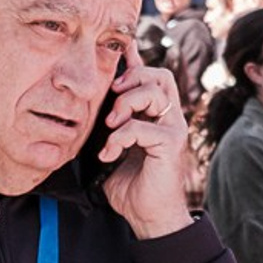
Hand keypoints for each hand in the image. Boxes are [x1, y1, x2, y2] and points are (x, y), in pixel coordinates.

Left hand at [99, 52, 192, 236]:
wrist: (148, 216)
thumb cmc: (130, 185)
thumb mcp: (113, 147)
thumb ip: (109, 127)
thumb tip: (89, 109)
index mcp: (156, 115)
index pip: (150, 77)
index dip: (135, 59)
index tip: (121, 46)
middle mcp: (169, 118)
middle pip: (158, 75)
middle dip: (131, 79)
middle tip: (111, 101)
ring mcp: (173, 129)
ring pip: (155, 93)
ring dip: (126, 104)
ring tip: (110, 126)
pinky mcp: (171, 145)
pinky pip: (143, 127)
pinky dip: (120, 137)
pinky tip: (109, 153)